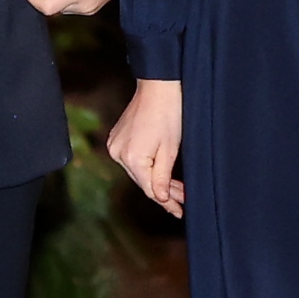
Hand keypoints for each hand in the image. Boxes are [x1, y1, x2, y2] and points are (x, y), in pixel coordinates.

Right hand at [106, 78, 184, 215]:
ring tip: (177, 187)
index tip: (179, 212)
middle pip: (143, 181)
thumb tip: (159, 199)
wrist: (159, 86)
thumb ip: (162, 177)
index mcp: (132, 158)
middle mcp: (117, 153)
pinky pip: (133, 160)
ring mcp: (115, 145)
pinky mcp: (117, 138)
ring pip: (138, 171)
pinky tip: (161, 171)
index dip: (166, 202)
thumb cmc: (169, 113)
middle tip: (183, 200)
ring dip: (156, 179)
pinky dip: (147, 166)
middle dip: (164, 191)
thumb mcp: (170, 150)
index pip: (149, 189)